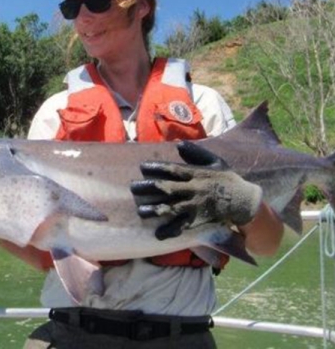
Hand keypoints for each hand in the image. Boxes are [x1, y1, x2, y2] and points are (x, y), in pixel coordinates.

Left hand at [130, 141, 262, 239]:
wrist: (244, 201)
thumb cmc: (227, 178)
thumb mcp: (215, 161)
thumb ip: (197, 153)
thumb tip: (179, 143)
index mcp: (196, 174)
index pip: (173, 170)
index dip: (157, 168)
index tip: (142, 167)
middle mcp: (193, 190)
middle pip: (167, 188)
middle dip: (149, 188)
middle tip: (133, 188)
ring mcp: (195, 206)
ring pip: (171, 208)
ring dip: (155, 210)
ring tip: (140, 211)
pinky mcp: (198, 220)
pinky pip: (182, 226)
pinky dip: (170, 230)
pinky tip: (158, 234)